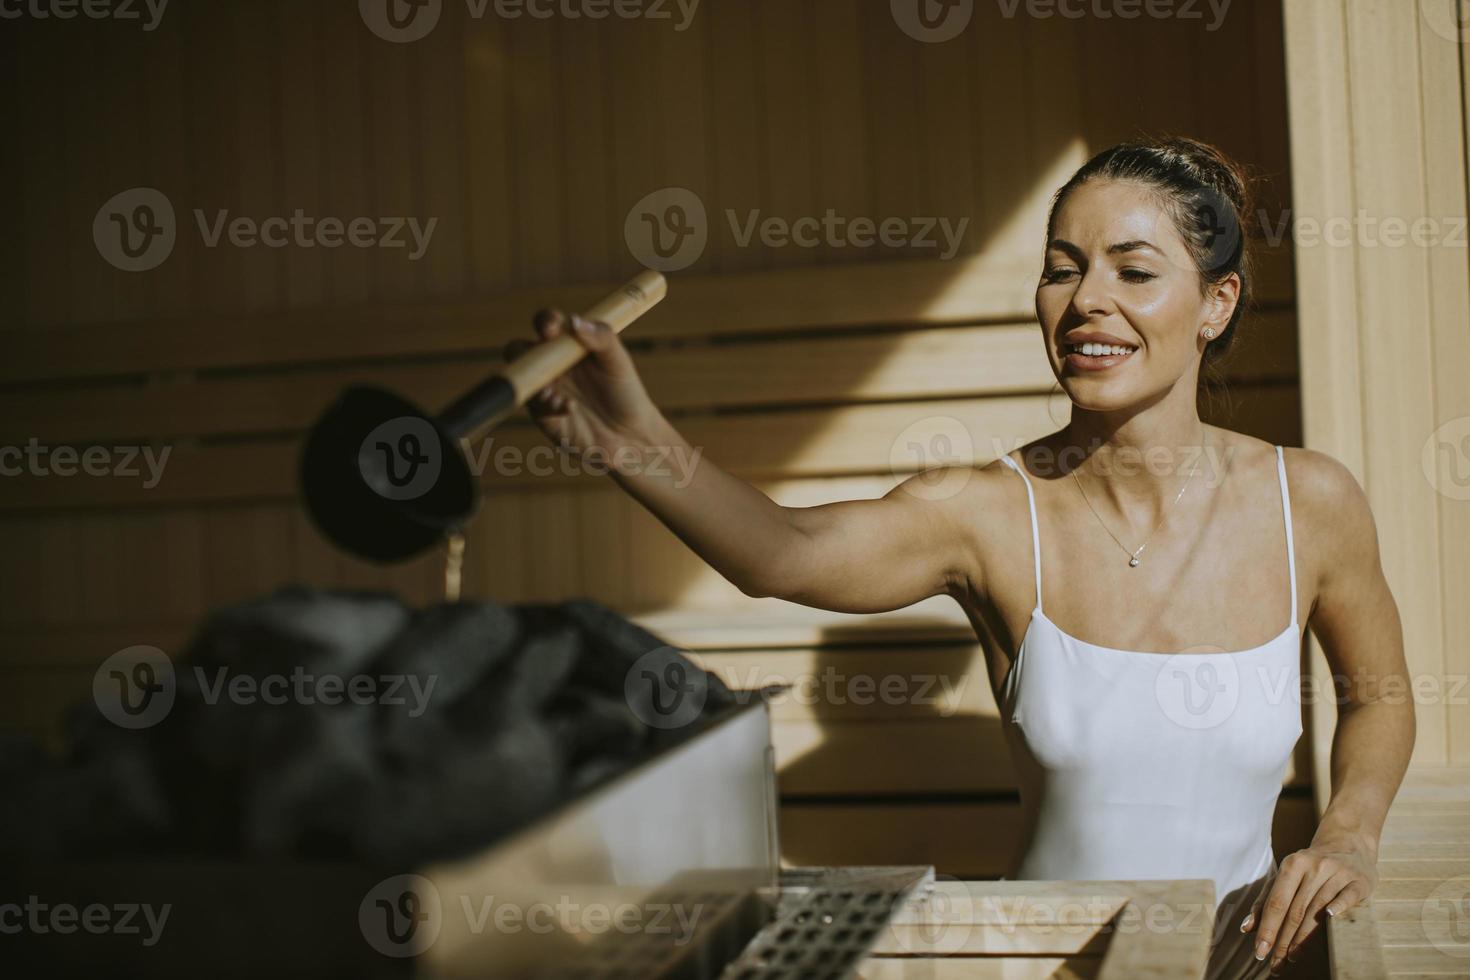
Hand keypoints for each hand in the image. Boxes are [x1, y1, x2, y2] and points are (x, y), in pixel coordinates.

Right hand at [502, 308, 662, 456]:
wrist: (631, 434)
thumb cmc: (626, 392)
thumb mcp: (619, 361)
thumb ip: (601, 337)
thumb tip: (574, 320)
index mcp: (568, 345)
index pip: (547, 324)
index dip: (545, 321)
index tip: (552, 327)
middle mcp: (552, 365)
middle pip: (519, 349)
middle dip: (522, 351)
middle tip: (541, 357)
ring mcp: (546, 390)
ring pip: (522, 379)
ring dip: (535, 382)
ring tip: (554, 392)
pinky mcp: (545, 417)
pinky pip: (536, 407)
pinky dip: (549, 405)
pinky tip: (569, 407)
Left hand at [1240, 841, 1376, 973]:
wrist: (1348, 843)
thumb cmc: (1311, 866)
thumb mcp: (1287, 875)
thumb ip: (1266, 899)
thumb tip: (1247, 928)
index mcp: (1292, 865)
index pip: (1276, 902)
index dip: (1267, 928)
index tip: (1260, 951)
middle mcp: (1314, 868)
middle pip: (1295, 910)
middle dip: (1282, 940)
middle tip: (1275, 964)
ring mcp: (1337, 873)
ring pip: (1317, 910)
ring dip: (1304, 937)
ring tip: (1291, 957)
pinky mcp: (1359, 880)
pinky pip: (1347, 896)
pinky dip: (1338, 906)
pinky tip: (1329, 918)